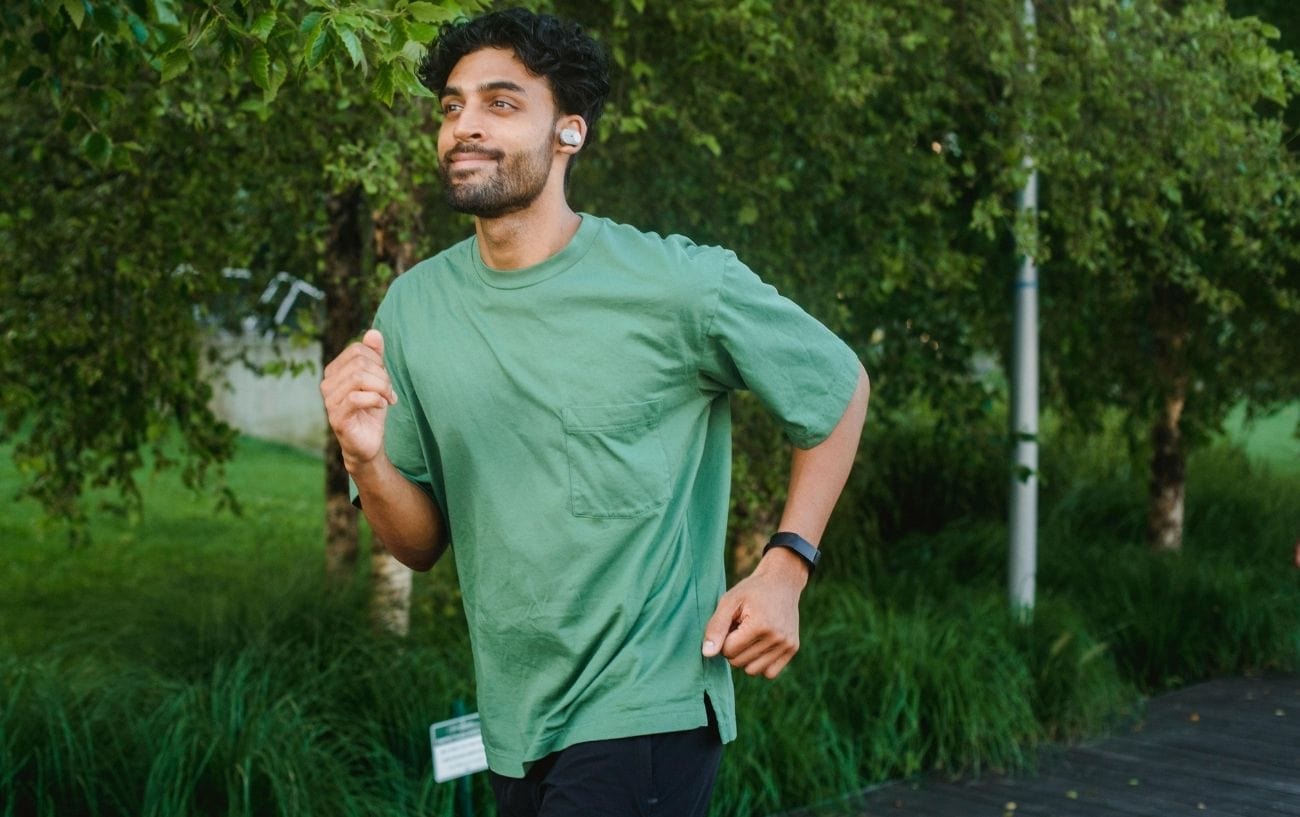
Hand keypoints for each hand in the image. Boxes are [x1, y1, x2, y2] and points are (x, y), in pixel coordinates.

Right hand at [320, 329, 397, 471]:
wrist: (368, 443)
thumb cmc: (371, 410)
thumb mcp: (377, 379)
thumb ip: (375, 356)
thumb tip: (374, 332)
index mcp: (334, 371)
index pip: (357, 350)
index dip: (378, 361)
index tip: (386, 379)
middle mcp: (327, 384)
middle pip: (360, 364)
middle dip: (382, 376)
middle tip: (389, 392)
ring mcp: (329, 401)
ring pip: (359, 378)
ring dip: (382, 388)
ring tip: (387, 399)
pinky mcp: (337, 417)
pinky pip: (357, 398)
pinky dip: (376, 400)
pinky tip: (382, 406)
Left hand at [701, 550, 807, 678]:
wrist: (782, 581)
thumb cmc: (752, 591)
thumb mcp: (729, 601)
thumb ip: (716, 627)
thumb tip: (707, 654)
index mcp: (759, 625)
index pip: (728, 651)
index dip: (724, 638)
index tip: (731, 623)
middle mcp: (776, 638)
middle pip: (739, 662)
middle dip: (733, 647)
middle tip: (741, 628)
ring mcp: (787, 645)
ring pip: (752, 670)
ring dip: (746, 657)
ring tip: (750, 636)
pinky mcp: (793, 649)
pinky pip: (769, 673)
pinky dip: (761, 664)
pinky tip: (760, 645)